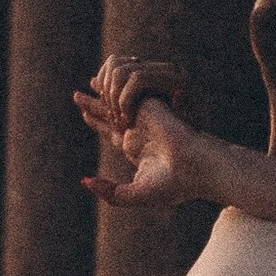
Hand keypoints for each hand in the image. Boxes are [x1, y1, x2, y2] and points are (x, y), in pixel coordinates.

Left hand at [76, 67, 207, 211]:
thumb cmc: (174, 185)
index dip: (98, 123)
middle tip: (79, 94)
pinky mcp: (151, 107)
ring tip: (91, 82)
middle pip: (111, 115)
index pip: (113, 133)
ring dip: (102, 94)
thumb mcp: (136, 194)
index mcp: (138, 150)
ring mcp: (146, 119)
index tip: (84, 113)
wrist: (196, 168)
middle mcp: (140, 132)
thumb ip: (110, 192)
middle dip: (95, 105)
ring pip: (116, 103)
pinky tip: (100, 83)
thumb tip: (84, 182)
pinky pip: (126, 97)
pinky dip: (112, 92)